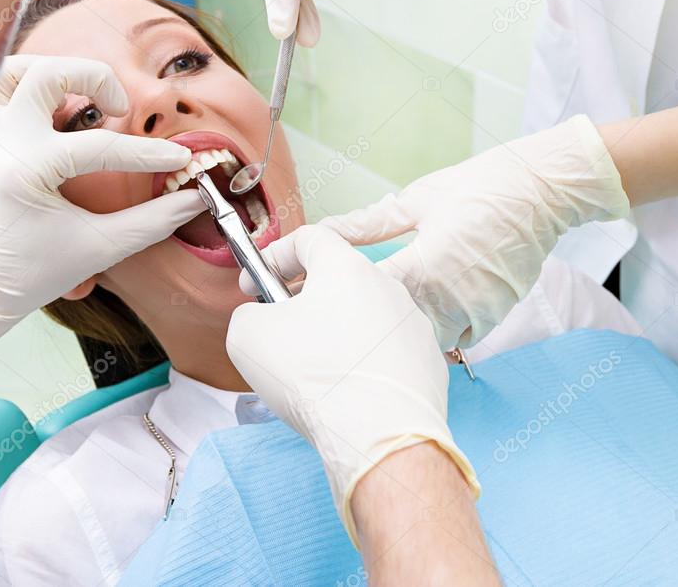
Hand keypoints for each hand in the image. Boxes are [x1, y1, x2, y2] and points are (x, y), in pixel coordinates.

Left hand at [0, 56, 204, 364]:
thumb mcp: (102, 248)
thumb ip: (153, 221)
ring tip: (85, 97)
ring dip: (54, 72)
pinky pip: (0, 88)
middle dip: (93, 78)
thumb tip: (196, 197)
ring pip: (12, 71)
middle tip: (119, 108)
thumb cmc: (38, 270)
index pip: (99, 147)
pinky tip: (61, 107)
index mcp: (27, 174)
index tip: (180, 158)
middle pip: (44, 75)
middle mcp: (3, 146)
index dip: (148, 152)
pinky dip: (31, 85)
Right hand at [227, 225, 477, 545]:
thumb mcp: (248, 336)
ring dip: (336, 333)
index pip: (308, 238)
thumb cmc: (314, 379)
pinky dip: (363, 365)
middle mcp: (388, 287)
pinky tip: (347, 393)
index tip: (254, 285)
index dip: (274, 257)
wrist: (380, 438)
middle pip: (338, 280)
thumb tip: (261, 319)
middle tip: (281, 331)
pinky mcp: (429, 364)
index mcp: (347, 268)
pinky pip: (386, 354)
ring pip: (364, 318)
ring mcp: (413, 327)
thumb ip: (248, 313)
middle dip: (305, 300)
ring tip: (314, 370)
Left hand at [323, 115, 629, 349]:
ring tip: (382, 316)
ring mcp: (476, 313)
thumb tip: (323, 233)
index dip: (332, 296)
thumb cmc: (479, 188)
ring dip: (401, 333)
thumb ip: (366, 225)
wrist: (543, 191)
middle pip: (389, 330)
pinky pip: (456, 339)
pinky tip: (423, 316)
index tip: (311, 295)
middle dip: (363, 322)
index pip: (363, 296)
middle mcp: (450, 299)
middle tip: (341, 312)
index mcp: (424, 266)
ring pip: (422, 341)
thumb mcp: (415, 201)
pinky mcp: (495, 317)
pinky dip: (436, 332)